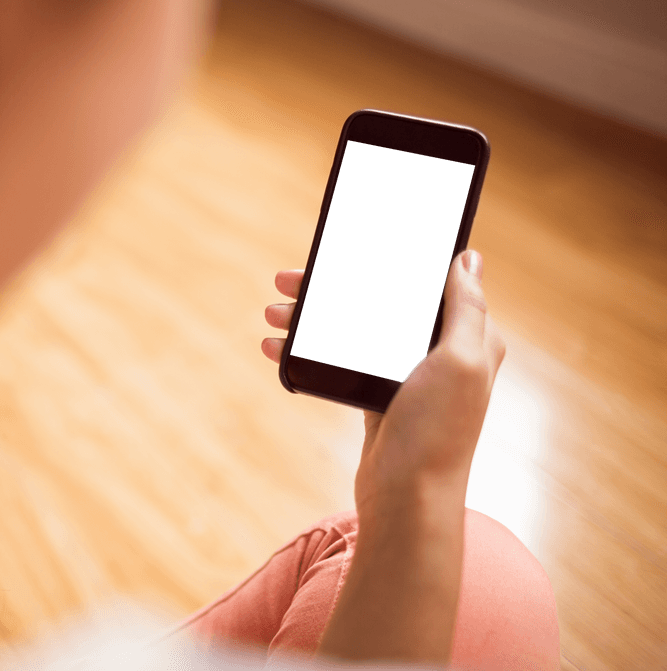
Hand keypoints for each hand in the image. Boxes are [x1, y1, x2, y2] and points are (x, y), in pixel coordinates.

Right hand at [262, 249, 505, 514]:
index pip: (426, 282)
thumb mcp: (460, 362)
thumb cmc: (438, 433)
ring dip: (312, 317)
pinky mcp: (377, 397)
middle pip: (381, 302)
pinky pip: (339, 360)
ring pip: (354, 329)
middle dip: (334, 287)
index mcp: (469, 337)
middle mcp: (439, 352)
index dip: (391, 260)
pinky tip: (278, 346)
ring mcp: (405, 375)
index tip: (352, 243)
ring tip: (273, 313)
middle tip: (289, 278)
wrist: (407, 500)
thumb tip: (469, 257)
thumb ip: (466, 308)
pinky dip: (310, 350)